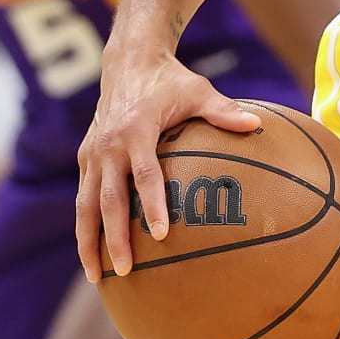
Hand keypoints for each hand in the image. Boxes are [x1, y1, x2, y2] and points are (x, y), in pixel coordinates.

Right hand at [76, 42, 259, 280]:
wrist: (128, 62)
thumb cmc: (169, 79)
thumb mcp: (198, 90)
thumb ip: (223, 111)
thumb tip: (257, 124)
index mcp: (136, 129)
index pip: (144, 174)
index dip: (153, 204)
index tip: (162, 234)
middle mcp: (108, 145)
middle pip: (108, 199)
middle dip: (114, 237)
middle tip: (125, 270)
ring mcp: (93, 153)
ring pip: (85, 205)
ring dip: (88, 241)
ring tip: (95, 277)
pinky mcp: (86, 158)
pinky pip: (83, 198)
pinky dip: (84, 227)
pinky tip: (92, 254)